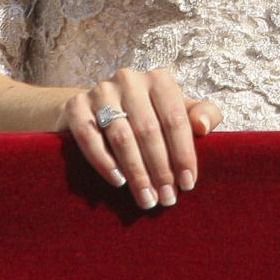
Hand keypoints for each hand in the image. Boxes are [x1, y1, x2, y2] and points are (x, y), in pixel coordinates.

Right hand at [58, 68, 222, 209]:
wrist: (98, 109)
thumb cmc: (149, 114)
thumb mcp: (178, 111)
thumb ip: (202, 114)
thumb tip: (204, 127)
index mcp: (159, 80)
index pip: (175, 119)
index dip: (183, 153)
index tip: (187, 184)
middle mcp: (130, 80)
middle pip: (148, 130)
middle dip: (160, 169)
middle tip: (165, 199)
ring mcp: (101, 91)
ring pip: (121, 136)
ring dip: (136, 172)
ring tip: (146, 198)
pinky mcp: (76, 106)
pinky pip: (90, 138)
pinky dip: (104, 162)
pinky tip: (118, 181)